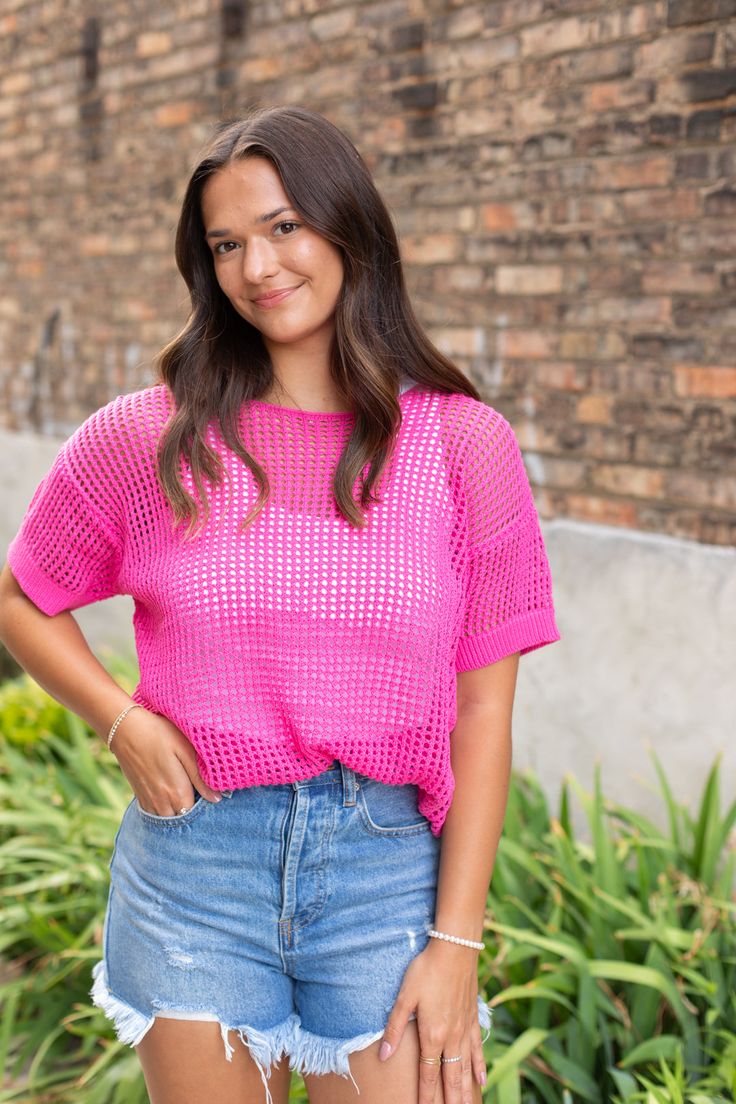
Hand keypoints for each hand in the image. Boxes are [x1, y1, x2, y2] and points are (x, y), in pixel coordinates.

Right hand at [108, 706, 223, 815]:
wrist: (125, 729)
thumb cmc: (160, 734)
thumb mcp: (185, 751)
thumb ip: (200, 778)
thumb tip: (217, 799)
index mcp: (176, 792)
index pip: (196, 814)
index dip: (205, 806)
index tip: (210, 794)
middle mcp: (161, 803)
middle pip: (182, 819)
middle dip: (191, 811)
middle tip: (198, 790)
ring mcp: (148, 801)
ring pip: (167, 819)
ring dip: (177, 811)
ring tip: (184, 792)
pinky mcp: (139, 797)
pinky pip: (155, 814)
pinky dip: (164, 809)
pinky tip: (169, 793)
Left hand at [379, 937, 486, 1102]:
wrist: (455, 949)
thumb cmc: (426, 970)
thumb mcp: (404, 997)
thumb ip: (394, 1028)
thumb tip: (383, 1055)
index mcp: (433, 1035)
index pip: (428, 1074)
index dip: (426, 1096)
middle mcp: (451, 1037)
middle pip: (451, 1078)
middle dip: (450, 1100)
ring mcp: (465, 1029)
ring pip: (466, 1068)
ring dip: (465, 1091)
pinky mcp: (473, 1018)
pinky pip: (478, 1049)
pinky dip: (480, 1066)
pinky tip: (481, 1080)